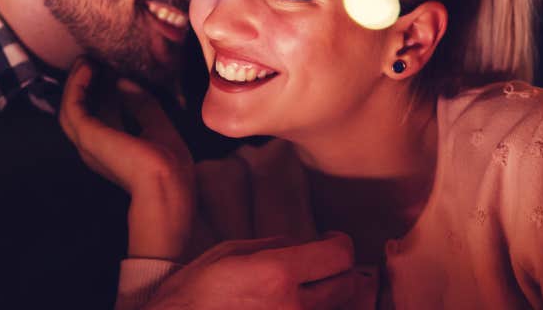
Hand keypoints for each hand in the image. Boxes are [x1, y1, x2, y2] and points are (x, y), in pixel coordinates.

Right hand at [59, 57, 194, 259]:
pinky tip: (88, 69)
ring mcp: (87, 143)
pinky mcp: (86, 135)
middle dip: (85, 85)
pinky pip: (72, 105)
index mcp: (113, 150)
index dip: (102, 91)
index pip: (100, 116)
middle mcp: (95, 149)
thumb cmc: (169, 166)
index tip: (110, 70)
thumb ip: (142, 105)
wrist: (168, 185)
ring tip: (86, 60)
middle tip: (92, 60)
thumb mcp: (158, 127)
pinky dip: (77, 85)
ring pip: (70, 107)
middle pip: (82, 111)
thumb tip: (124, 81)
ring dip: (76, 82)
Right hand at [144, 232, 364, 309]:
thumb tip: (304, 245)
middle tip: (320, 265)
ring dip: (329, 297)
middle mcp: (292, 307)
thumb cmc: (194, 294)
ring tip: (305, 289)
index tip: (330, 240)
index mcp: (276, 274)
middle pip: (348, 285)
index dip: (339, 243)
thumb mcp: (229, 252)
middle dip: (338, 270)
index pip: (339, 255)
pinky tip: (292, 305)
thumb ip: (275, 245)